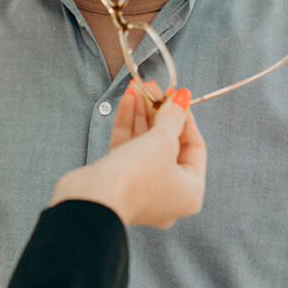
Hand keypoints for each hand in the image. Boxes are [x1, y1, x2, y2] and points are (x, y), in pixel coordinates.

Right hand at [50, 91, 205, 227]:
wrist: (93, 200)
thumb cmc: (136, 177)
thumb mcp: (162, 141)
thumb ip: (173, 117)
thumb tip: (181, 99)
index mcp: (189, 191)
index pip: (194, 147)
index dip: (185, 118)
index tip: (176, 96)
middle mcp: (168, 192)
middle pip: (168, 144)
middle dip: (159, 112)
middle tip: (153, 88)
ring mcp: (141, 187)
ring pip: (145, 144)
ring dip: (141, 114)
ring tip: (138, 88)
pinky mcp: (118, 180)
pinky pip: (128, 149)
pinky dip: (128, 125)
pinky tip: (127, 101)